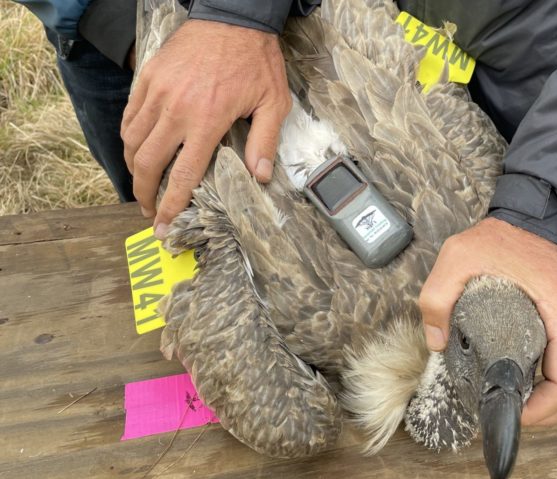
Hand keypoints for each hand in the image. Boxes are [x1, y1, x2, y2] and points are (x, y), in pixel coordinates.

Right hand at [121, 19, 290, 237]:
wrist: (234, 16)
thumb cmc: (257, 60)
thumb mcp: (274, 102)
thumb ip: (265, 141)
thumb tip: (260, 177)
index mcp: (207, 121)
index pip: (183, 175)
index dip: (170, 205)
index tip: (162, 226)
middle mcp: (176, 109)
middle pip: (147, 162)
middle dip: (143, 193)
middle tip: (148, 210)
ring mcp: (158, 91)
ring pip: (132, 139)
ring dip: (133, 168)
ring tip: (142, 183)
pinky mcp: (149, 76)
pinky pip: (130, 114)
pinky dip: (129, 136)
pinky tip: (137, 148)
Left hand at [418, 218, 556, 424]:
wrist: (534, 217)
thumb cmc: (501, 237)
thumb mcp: (457, 257)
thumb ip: (437, 297)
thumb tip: (436, 342)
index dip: (538, 413)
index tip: (505, 411)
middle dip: (543, 416)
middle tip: (504, 409)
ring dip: (550, 406)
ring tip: (511, 399)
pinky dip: (554, 389)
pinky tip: (523, 382)